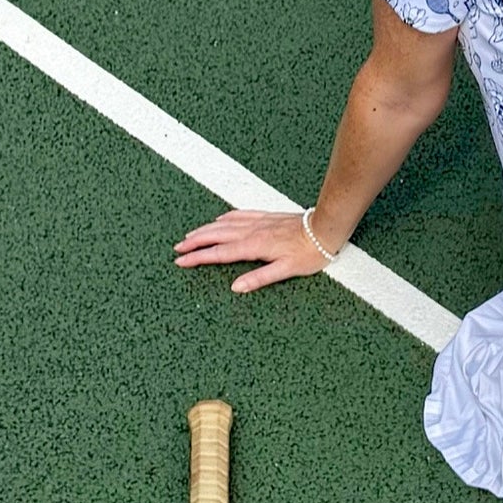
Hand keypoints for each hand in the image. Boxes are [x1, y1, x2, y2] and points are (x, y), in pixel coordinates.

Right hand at [175, 204, 337, 294]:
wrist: (324, 228)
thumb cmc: (309, 253)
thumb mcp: (286, 271)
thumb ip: (259, 278)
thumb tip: (236, 287)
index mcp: (254, 246)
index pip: (219, 253)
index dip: (198, 257)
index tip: (181, 261)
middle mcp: (252, 232)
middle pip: (216, 236)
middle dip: (194, 242)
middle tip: (177, 248)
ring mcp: (258, 222)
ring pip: (224, 224)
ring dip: (205, 229)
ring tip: (189, 235)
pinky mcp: (265, 216)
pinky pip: (239, 215)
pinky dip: (224, 218)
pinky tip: (219, 219)